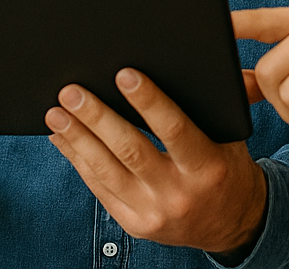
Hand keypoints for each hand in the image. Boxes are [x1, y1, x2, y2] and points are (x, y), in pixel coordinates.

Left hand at [46, 68, 266, 258]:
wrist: (232, 225)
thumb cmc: (226, 168)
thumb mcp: (230, 137)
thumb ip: (205, 107)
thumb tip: (170, 63)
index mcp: (207, 167)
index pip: (174, 129)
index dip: (148, 101)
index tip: (124, 74)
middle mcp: (179, 193)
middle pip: (130, 150)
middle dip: (97, 117)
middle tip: (72, 91)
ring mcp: (154, 212)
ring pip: (107, 170)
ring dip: (77, 138)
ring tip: (56, 113)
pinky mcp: (135, 225)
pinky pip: (100, 189)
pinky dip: (78, 161)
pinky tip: (64, 139)